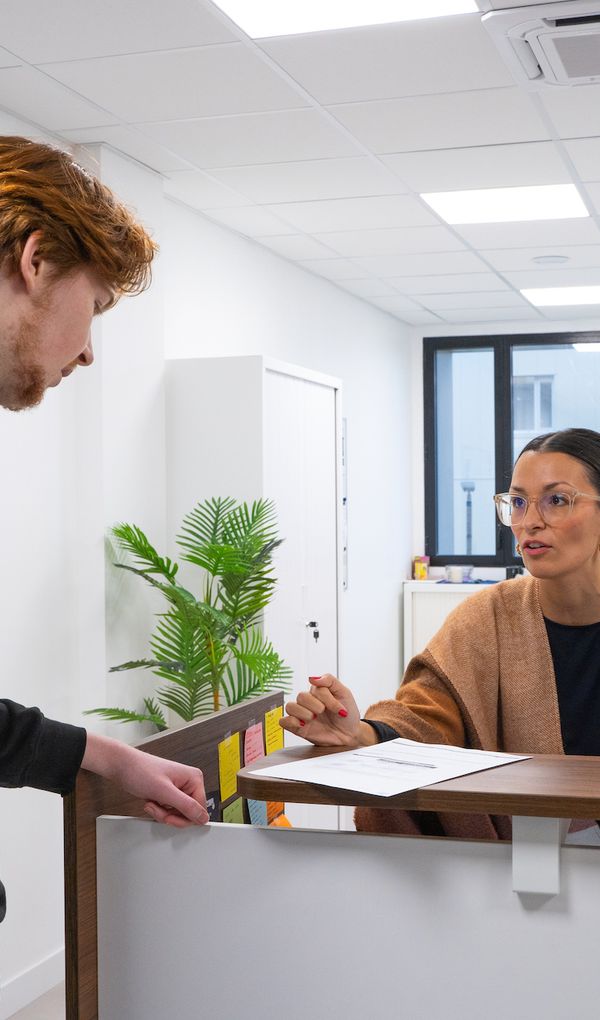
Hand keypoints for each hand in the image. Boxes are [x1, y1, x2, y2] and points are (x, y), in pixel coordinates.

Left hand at [82, 733, 208, 827]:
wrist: (122, 766)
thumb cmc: (140, 771)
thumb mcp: (164, 791)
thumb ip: (186, 806)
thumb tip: (203, 817)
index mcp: (194, 778)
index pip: (200, 809)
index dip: (184, 818)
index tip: (168, 817)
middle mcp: (189, 783)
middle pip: (189, 813)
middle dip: (171, 815)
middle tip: (157, 808)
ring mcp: (179, 788)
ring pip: (178, 814)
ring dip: (162, 814)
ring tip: (152, 802)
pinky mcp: (169, 794)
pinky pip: (170, 811)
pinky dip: (159, 811)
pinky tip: (151, 802)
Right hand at [280, 674, 373, 746]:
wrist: (350, 735)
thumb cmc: (347, 714)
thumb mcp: (344, 693)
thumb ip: (330, 680)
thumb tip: (312, 678)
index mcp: (318, 692)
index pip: (315, 688)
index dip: (327, 699)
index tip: (340, 709)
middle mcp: (309, 702)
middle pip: (301, 696)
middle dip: (315, 705)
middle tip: (324, 712)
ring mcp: (303, 715)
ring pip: (290, 707)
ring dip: (303, 712)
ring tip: (313, 718)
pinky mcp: (298, 728)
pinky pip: (283, 722)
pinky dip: (291, 721)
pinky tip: (303, 724)